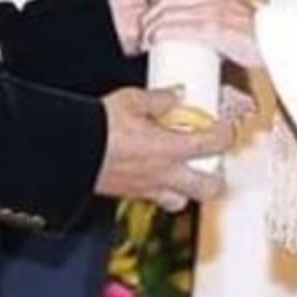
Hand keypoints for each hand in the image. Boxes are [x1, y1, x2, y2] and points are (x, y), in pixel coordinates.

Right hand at [95, 87, 230, 208]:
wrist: (70, 151)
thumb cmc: (99, 127)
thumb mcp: (132, 100)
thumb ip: (159, 98)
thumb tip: (175, 94)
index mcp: (170, 148)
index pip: (213, 145)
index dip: (226, 135)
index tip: (224, 128)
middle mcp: (164, 174)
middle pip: (207, 189)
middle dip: (216, 178)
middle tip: (213, 164)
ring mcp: (147, 188)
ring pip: (180, 202)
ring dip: (187, 191)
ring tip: (185, 175)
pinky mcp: (129, 195)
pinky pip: (153, 199)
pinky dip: (159, 190)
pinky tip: (154, 175)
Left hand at [143, 0, 262, 69]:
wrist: (274, 43)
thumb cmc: (256, 23)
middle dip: (151, 10)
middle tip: (144, 21)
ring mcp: (210, 12)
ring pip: (169, 13)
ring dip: (152, 25)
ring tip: (146, 35)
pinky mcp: (210, 29)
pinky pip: (179, 28)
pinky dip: (162, 34)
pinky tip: (154, 41)